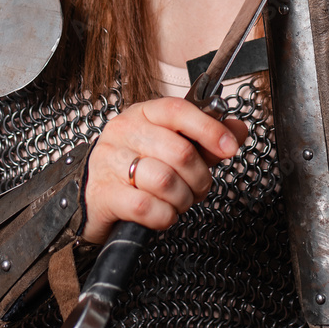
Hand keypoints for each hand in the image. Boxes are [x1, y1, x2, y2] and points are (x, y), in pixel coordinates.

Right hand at [82, 97, 247, 243]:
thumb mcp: (171, 146)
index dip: (209, 129)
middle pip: (179, 151)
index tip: (230, 148)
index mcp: (144, 113)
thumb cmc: (136, 167)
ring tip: (179, 201)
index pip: (179, 111)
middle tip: (198, 188)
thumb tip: (238, 130)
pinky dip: (164, 216)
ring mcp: (111, 161)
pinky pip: (147, 207)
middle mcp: (124, 131)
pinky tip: (163, 214)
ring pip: (164, 181)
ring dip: (182, 199)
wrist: (90, 194)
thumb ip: (205, 140)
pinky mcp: (104, 194)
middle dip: (199, 177)